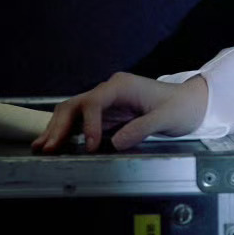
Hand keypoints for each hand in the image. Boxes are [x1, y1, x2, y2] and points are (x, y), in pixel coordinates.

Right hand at [32, 73, 209, 152]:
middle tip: (47, 147)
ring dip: (57, 129)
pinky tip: (55, 143)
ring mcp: (106, 101)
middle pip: (75, 105)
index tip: (91, 146)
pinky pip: (82, 121)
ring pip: (73, 112)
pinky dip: (68, 131)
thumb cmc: (181, 107)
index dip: (89, 125)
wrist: (192, 103)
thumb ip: (141, 129)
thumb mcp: (166, 119)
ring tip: (41, 147)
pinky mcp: (107, 113)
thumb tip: (116, 143)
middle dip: (60, 126)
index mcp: (121, 86)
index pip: (94, 103)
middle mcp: (109, 90)